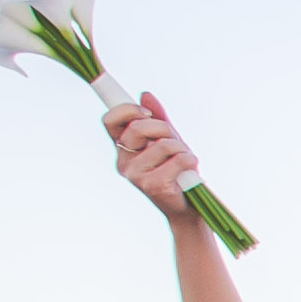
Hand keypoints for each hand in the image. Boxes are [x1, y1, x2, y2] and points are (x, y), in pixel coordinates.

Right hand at [102, 94, 202, 226]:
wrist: (188, 207)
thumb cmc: (177, 171)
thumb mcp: (167, 140)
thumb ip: (157, 118)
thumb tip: (145, 94)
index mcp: (122, 148)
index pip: (110, 120)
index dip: (128, 110)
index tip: (148, 114)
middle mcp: (123, 162)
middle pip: (139, 127)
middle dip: (164, 128)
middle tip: (175, 142)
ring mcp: (135, 175)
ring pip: (163, 144)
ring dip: (182, 148)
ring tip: (183, 162)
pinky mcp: (152, 186)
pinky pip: (178, 159)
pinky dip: (190, 161)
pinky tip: (188, 173)